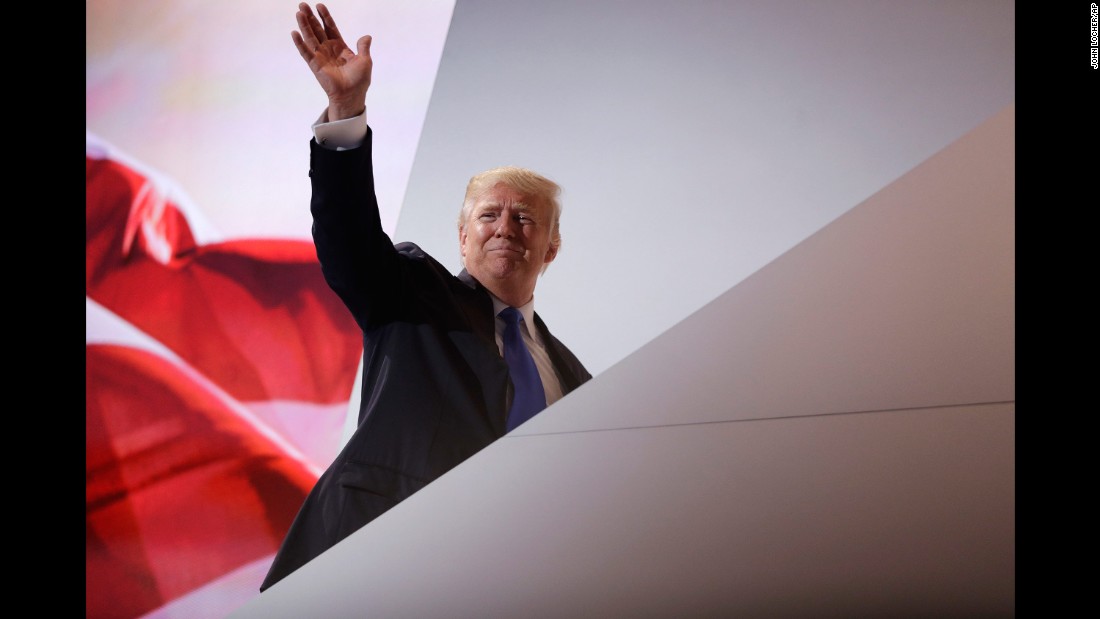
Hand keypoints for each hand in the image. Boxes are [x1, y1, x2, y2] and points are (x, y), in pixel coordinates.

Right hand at [291, 3, 372, 120]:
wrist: (352, 95)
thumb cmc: (359, 80)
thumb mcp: (365, 61)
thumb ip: (363, 47)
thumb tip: (366, 36)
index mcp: (340, 47)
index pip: (330, 28)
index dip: (325, 17)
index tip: (319, 6)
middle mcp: (328, 49)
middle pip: (317, 29)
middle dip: (310, 17)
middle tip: (303, 4)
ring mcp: (320, 56)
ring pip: (310, 37)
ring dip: (304, 25)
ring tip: (298, 12)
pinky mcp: (315, 65)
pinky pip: (305, 52)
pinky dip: (300, 43)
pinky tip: (294, 33)